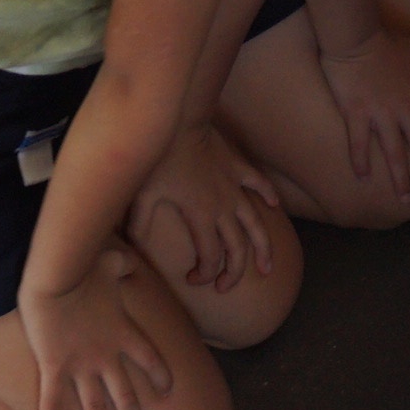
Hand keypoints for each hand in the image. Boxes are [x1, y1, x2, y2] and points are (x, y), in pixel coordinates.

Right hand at [21, 265, 175, 409]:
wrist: (58, 277)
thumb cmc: (87, 267)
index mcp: (123, 333)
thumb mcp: (114, 261)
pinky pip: (53, 396)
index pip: (150, 360)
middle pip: (125, 394)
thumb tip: (131, 262)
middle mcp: (106, 355)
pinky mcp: (56, 365)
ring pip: (95, 405)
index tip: (168, 389)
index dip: (160, 376)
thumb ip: (125, 264)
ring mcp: (81, 364)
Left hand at [131, 120, 281, 294]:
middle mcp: (224, 207)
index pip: (211, 257)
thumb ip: (139, 226)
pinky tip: (275, 206)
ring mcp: (234, 187)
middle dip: (234, 273)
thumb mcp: (143, 196)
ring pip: (257, 224)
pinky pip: (259, 184)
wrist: (178, 121)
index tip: (192, 279)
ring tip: (266, 267)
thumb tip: (134, 250)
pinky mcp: (238, 167)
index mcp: (201, 216)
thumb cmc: (159, 158)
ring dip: (263, 248)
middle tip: (225, 287)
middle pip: (238, 249)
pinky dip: (268, 195)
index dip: (205, 274)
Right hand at [319, 28, 409, 201]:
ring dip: (402, 178)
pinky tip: (362, 178)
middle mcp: (405, 109)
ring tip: (405, 198)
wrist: (355, 35)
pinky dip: (361, 162)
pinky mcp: (357, 113)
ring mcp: (381, 113)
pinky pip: (360, 144)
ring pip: (396, 153)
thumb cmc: (385, 42)